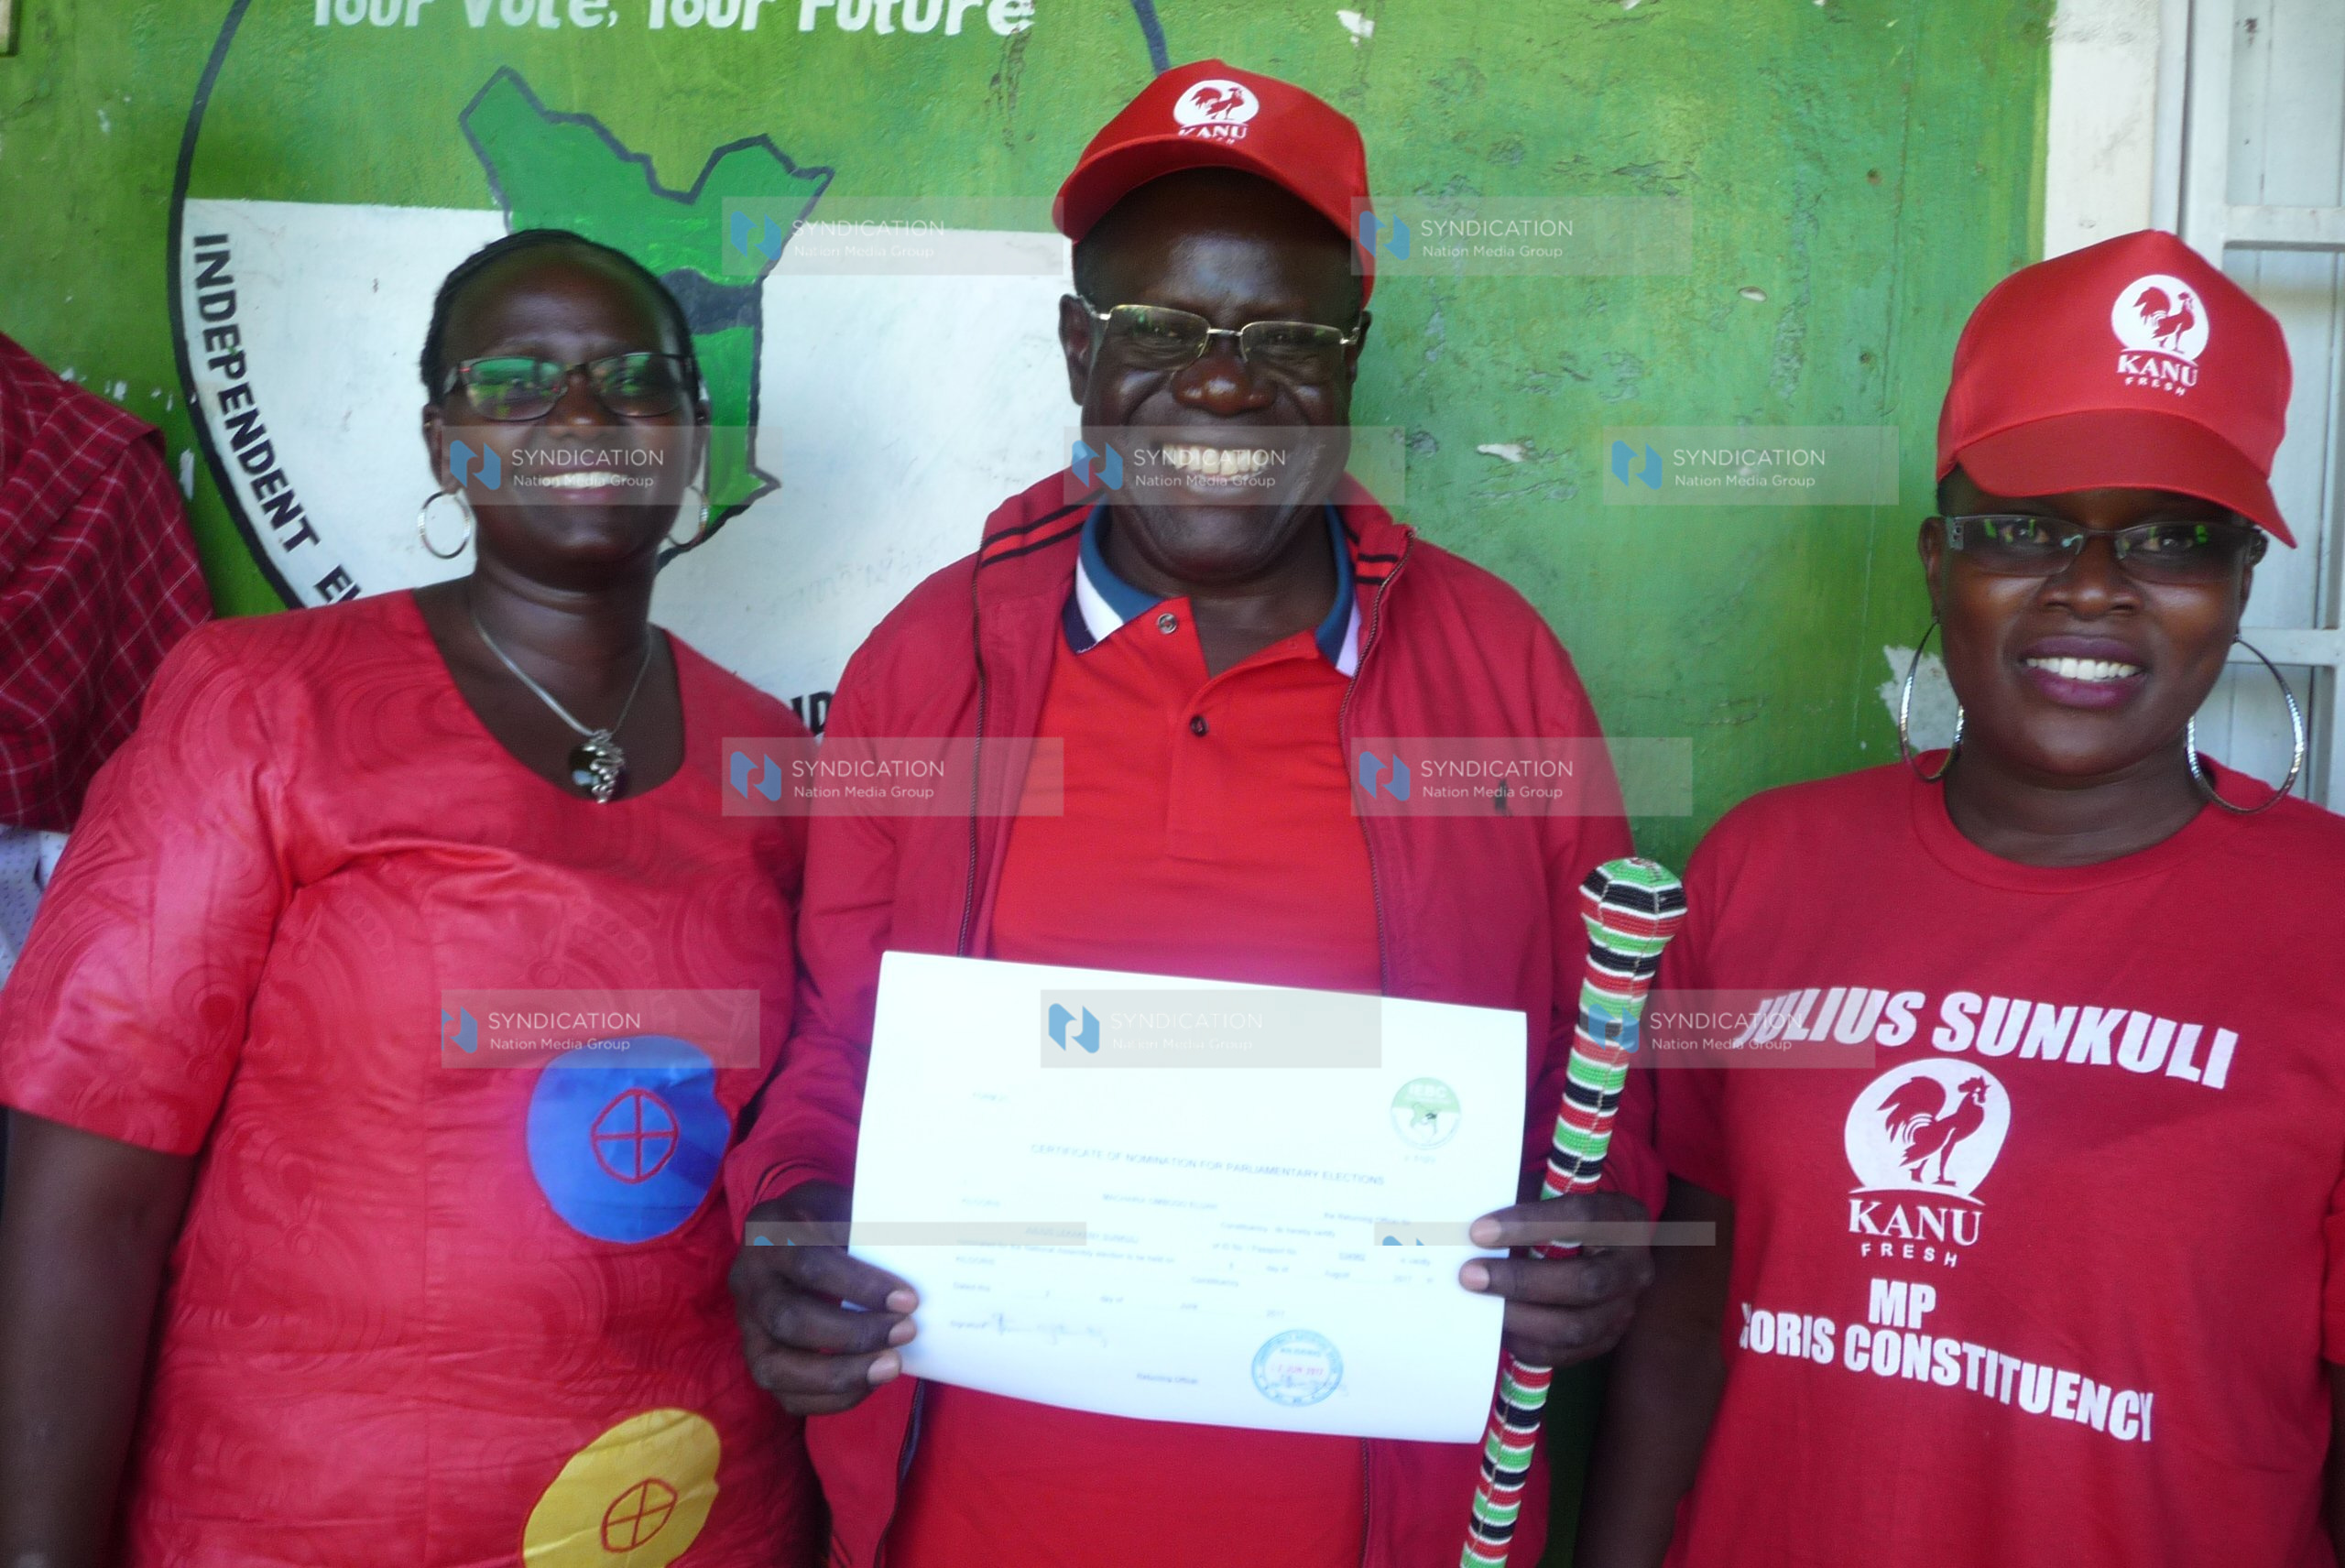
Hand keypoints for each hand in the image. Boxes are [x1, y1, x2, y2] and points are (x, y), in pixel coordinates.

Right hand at [729, 1181, 917, 1415]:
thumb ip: (873, 1229)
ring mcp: (746, 1324)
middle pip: (789, 1319)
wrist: (791, 1233)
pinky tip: (869, 1383)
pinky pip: (784, 1395)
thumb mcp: (845, 1206)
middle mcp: (747, 1279)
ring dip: (839, 1375)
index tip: (908, 1299)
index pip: (808, 1264)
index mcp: (768, 1231)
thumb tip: (926, 1254)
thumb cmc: (828, 1218)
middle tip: (906, 1331)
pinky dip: (830, 1398)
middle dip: (853, 1334)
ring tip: (891, 1367)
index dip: (858, 1286)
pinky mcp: (757, 1358)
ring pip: (775, 1366)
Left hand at [1459, 1191, 1654, 1366]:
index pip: (1583, 1218)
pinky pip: (1567, 1354)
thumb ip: (1523, 1203)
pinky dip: (1527, 1343)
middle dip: (1522, 1281)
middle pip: (1586, 1282)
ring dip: (1520, 1317)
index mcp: (1624, 1217)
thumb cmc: (1560, 1216)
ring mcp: (1625, 1308)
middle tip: (1470, 1275)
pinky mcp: (1607, 1340)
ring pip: (1577, 1326)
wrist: (1595, 1247)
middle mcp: (1635, 1266)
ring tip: (1478, 1304)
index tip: (1479, 1231)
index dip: (1530, 1225)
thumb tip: (1468, 1225)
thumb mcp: (1550, 1198)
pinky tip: (1496, 1328)